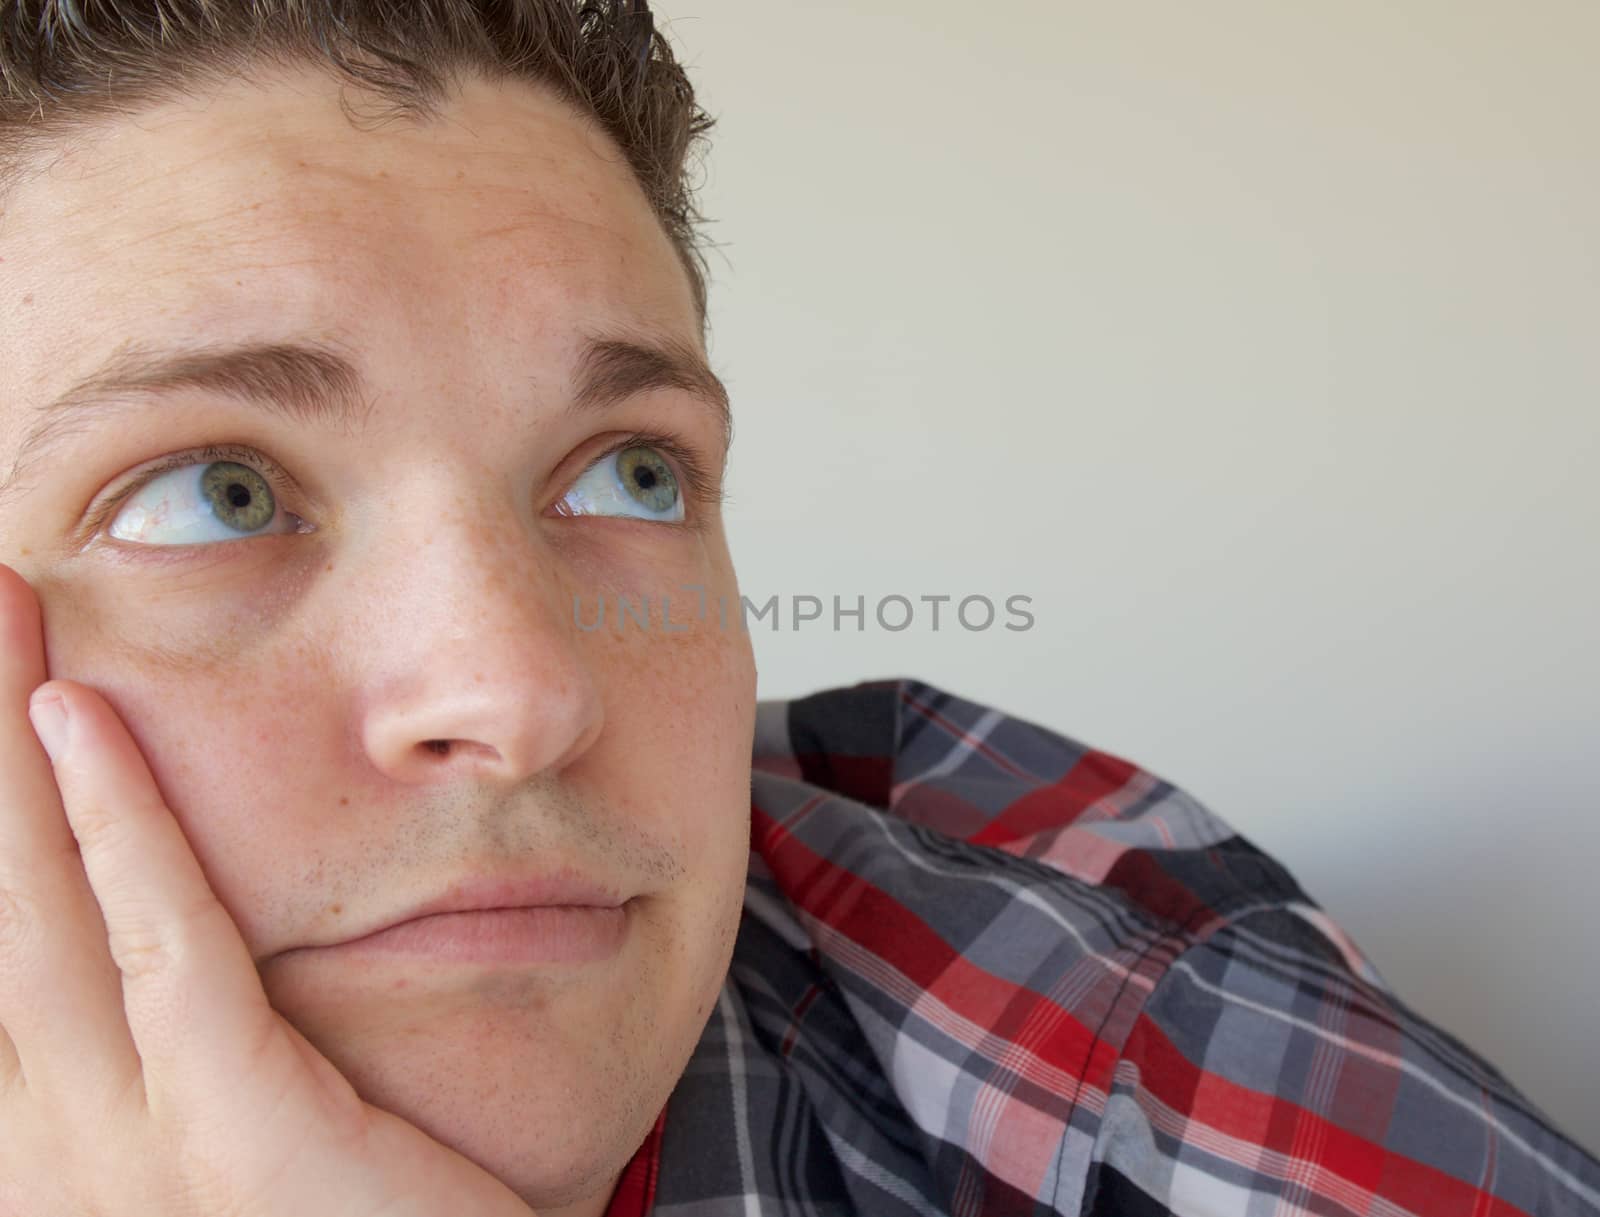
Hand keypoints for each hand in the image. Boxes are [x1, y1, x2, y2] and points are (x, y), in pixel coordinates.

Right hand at [0, 564, 537, 1216]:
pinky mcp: (235, 1143)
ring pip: (35, 910)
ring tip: (2, 607)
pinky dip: (116, 828)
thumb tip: (145, 918)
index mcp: (51, 1137)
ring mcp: (124, 1162)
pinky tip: (88, 721)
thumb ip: (175, 1028)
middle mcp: (48, 1152)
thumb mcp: (233, 1129)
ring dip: (8, 745)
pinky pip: (164, 955)